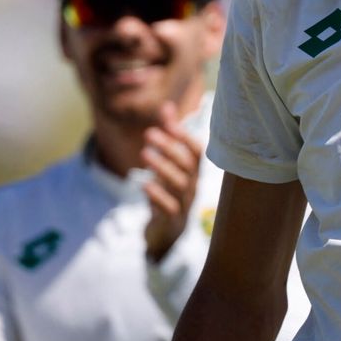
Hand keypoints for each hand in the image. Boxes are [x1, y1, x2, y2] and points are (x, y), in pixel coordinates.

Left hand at [142, 103, 202, 262]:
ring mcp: (184, 204)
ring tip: (144, 154)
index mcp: (194, 172)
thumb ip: (169, 135)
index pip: (197, 151)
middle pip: (187, 165)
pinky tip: (143, 184)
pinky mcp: (171, 220)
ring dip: (162, 167)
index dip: (185, 136)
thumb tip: (167, 106)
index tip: (168, 122)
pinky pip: (169, 207)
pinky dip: (157, 194)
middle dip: (169, 147)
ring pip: (179, 184)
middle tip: (148, 133)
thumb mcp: (169, 164)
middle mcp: (193, 186)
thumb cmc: (170, 192)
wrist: (166, 234)